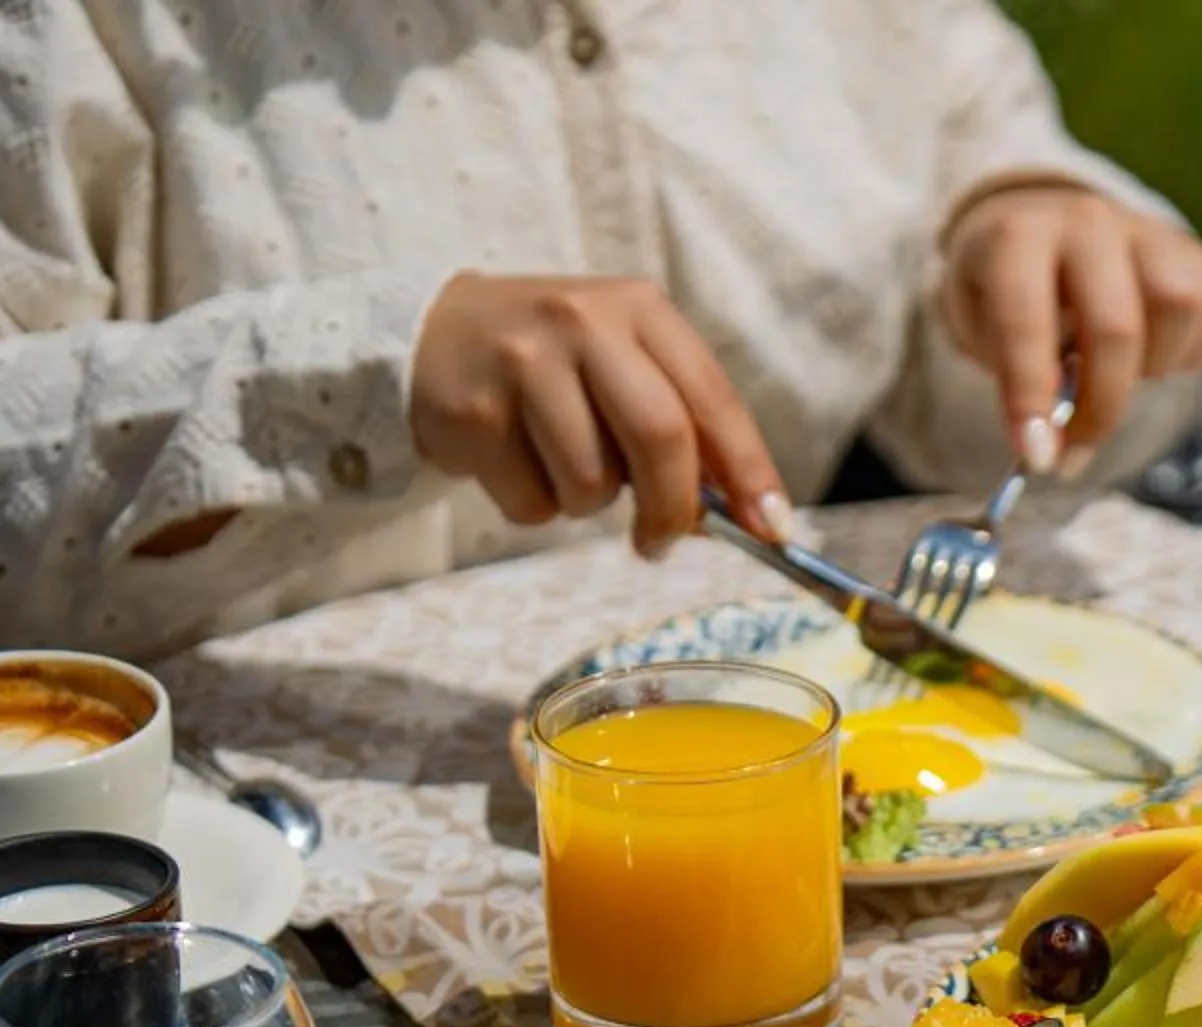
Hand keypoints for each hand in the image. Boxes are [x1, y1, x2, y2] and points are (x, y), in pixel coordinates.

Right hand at [409, 272, 790, 553]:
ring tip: (561, 462)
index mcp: (638, 309)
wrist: (431, 334)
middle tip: (661, 542)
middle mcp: (582, 323)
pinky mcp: (473, 412)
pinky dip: (535, 505)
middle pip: (660, 437)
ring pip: (593, 482)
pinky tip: (515, 460)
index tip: (770, 528)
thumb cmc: (556, 364)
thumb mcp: (625, 365)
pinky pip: (533, 504)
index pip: (711, 398)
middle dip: (674, 508)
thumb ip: (683, 425)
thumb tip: (740, 514)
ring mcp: (522, 363)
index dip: (749, 471)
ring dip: (589, 503)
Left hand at [939, 187, 1201, 473]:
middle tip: (1076, 447)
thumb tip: (1052, 442)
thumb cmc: (1007, 290)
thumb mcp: (982, 328)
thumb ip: (1014, 378)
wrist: (1049, 230)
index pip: (1025, 320)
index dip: (1031, 397)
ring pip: (1179, 309)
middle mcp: (1087, 221)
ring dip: (1152, 366)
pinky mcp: (1194, 254)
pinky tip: (1150, 351)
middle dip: (1100, 408)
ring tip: (1118, 371)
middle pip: (1115, 328)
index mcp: (1018, 235)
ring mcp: (1148, 232)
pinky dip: (1187, 354)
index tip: (1037, 458)